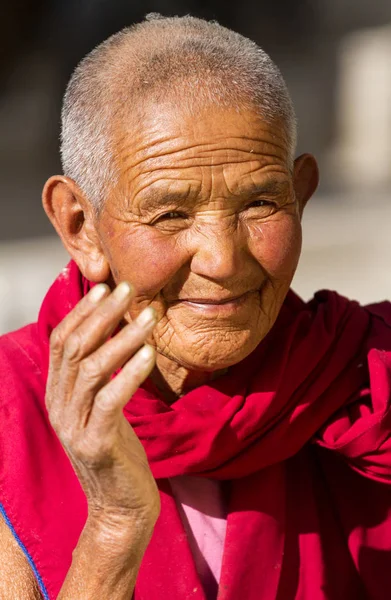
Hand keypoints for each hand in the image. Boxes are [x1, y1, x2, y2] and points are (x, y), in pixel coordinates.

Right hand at [46, 281, 159, 529]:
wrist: (120, 506)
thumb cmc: (117, 450)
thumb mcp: (102, 407)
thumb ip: (100, 375)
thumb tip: (116, 332)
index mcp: (59, 394)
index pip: (61, 341)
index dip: (82, 312)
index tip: (105, 287)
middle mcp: (60, 406)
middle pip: (75, 348)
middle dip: (103, 314)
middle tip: (129, 288)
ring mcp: (74, 426)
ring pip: (92, 368)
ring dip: (122, 337)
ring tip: (149, 316)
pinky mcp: (96, 443)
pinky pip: (111, 399)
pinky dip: (130, 372)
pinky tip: (149, 353)